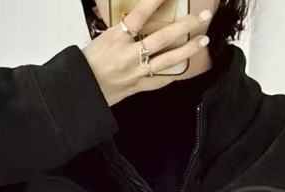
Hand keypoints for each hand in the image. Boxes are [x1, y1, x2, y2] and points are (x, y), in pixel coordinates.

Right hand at [82, 0, 212, 106]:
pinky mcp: (138, 87)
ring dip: (188, 49)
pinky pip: (161, 80)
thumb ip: (124, 30)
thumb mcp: (103, 39)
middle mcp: (128, 55)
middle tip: (203, 17)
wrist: (81, 91)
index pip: (138, 15)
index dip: (154, 1)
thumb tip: (140, 19)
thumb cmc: (89, 62)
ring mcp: (136, 72)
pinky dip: (175, 73)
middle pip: (162, 38)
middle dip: (185, 26)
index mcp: (116, 38)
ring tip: (203, 40)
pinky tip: (187, 67)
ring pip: (167, 60)